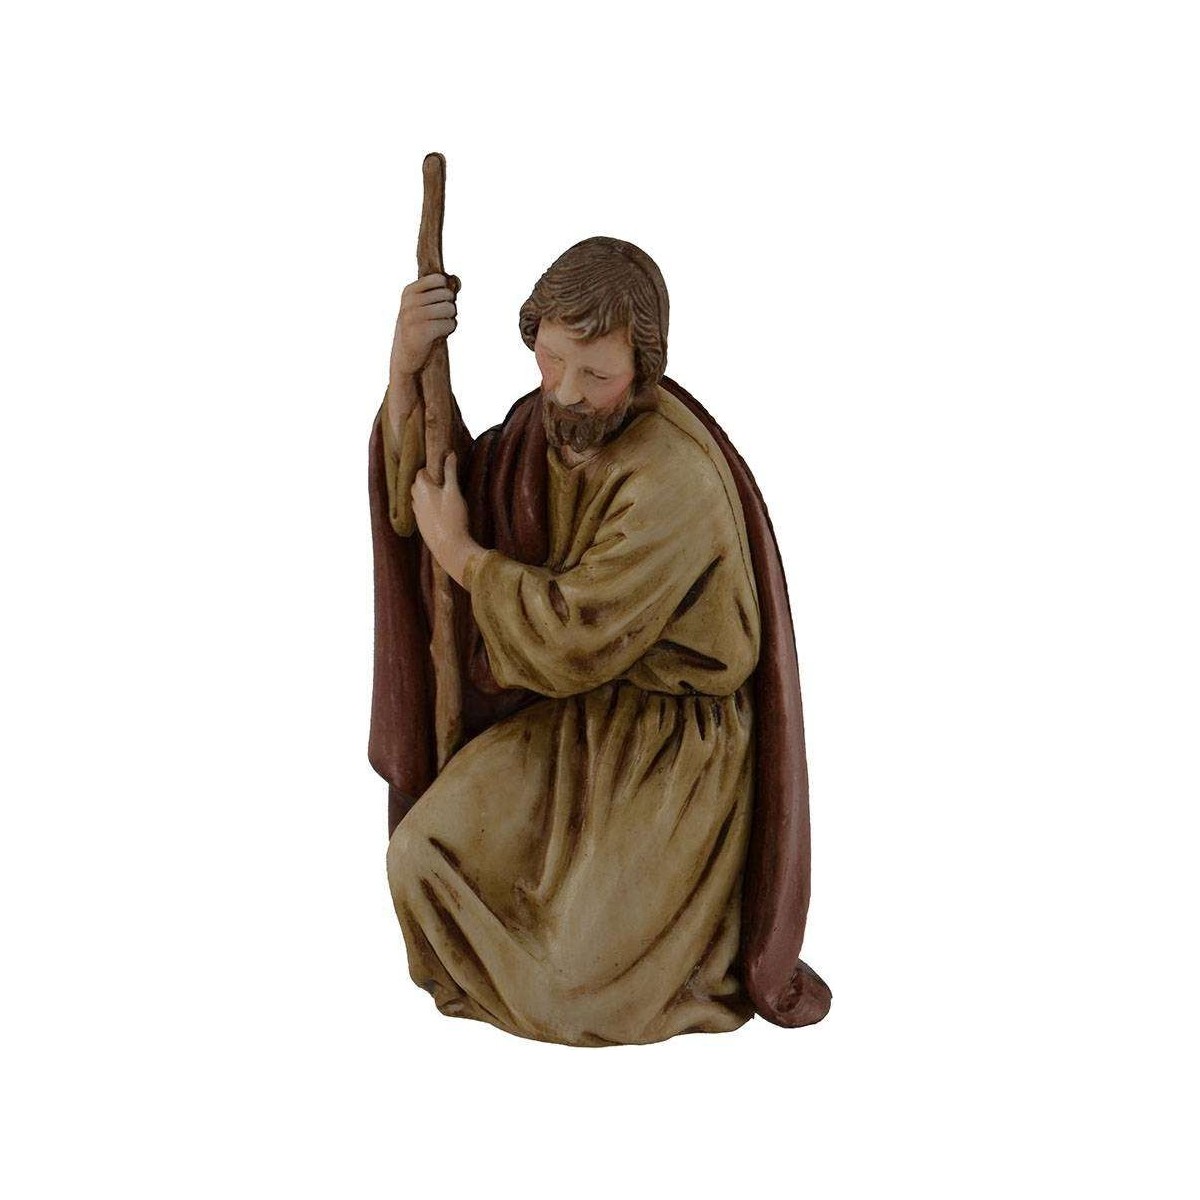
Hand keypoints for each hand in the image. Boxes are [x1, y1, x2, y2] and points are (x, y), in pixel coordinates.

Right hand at [390, 273, 459, 386]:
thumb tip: (457, 279)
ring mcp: (414, 316)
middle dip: (449, 307)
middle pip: (447, 295)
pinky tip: (439, 334)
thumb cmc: (418, 328)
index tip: (437, 303)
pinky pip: (450, 323)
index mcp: (409, 291)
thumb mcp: (423, 306)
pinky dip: (449, 329)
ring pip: (450, 308)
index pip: (439, 279)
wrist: (405, 357)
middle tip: (438, 319)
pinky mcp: (423, 332)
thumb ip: (441, 291)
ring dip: (450, 319)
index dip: (445, 292)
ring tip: (438, 327)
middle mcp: (410, 302)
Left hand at [411, 452, 479, 586]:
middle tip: (443, 482)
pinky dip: (428, 508)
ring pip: (418, 498)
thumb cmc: (453, 517)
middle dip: (427, 481)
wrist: (450, 547)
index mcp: (422, 488)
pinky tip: (440, 513)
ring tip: (441, 497)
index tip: (441, 470)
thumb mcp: (454, 491)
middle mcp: (415, 500)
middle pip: (417, 484)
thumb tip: (450, 453)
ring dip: (427, 495)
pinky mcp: (421, 526)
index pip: (421, 472)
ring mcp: (417, 514)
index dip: (431, 469)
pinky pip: (421, 511)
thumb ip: (451, 471)